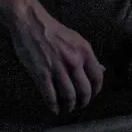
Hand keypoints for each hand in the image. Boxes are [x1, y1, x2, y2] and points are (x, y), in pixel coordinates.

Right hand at [8, 2, 104, 117]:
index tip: (91, 96)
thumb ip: (88, 56)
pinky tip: (54, 109)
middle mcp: (74, 61)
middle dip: (83, 103)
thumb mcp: (76, 39)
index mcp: (84, 51)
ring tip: (67, 109)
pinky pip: (50, 96)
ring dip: (69, 106)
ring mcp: (57, 68)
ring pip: (69, 96)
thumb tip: (101, 70)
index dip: (96, 91)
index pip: (97, 78)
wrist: (30, 22)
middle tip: (79, 106)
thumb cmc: (52, 30)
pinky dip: (53, 106)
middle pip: (84, 91)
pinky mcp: (42, 73)